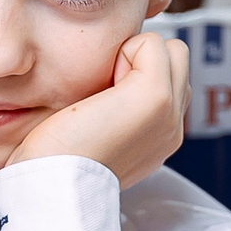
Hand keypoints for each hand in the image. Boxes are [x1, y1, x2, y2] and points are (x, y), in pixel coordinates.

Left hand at [5, 32, 189, 187]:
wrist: (52, 186)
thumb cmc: (54, 161)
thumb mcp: (94, 135)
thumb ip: (113, 110)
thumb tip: (108, 80)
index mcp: (159, 138)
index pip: (170, 82)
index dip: (136, 74)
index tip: (103, 105)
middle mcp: (172, 127)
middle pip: (178, 61)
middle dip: (143, 60)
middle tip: (106, 93)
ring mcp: (169, 113)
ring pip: (171, 49)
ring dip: (136, 56)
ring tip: (105, 92)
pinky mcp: (156, 97)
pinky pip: (152, 43)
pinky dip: (124, 52)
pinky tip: (102, 88)